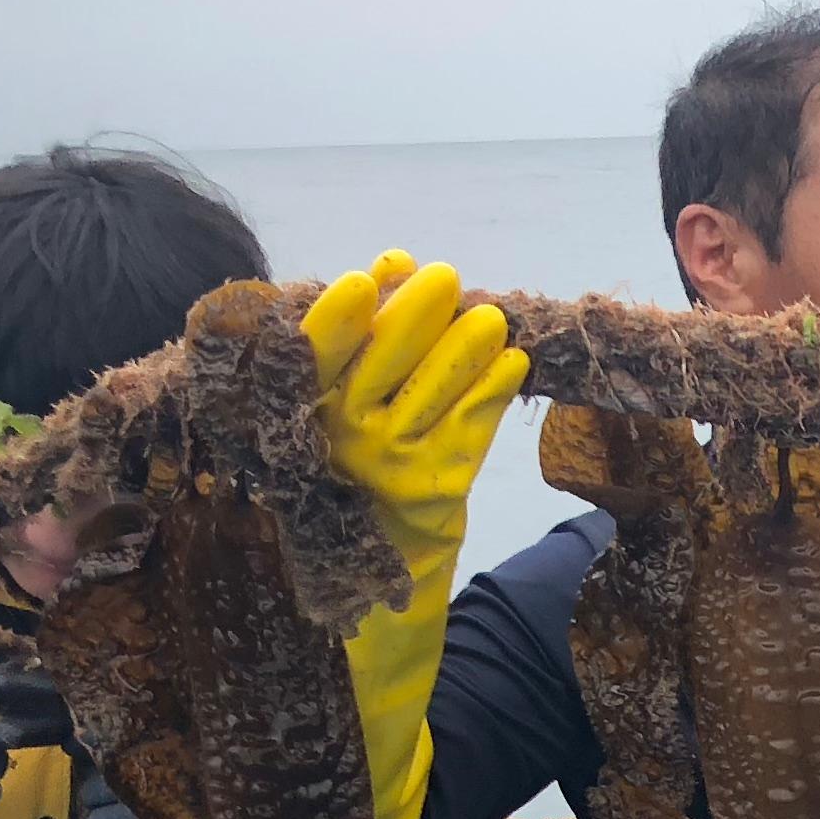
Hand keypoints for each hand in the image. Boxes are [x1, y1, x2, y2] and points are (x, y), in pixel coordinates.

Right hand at [303, 253, 528, 575]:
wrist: (386, 555)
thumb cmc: (362, 457)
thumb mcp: (342, 399)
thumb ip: (364, 333)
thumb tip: (396, 264)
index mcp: (306, 408)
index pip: (313, 356)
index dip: (337, 319)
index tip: (364, 279)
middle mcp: (342, 438)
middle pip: (382, 365)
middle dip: (417, 315)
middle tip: (446, 276)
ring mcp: (391, 464)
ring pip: (434, 391)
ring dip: (466, 348)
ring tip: (492, 318)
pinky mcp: (438, 486)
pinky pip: (472, 426)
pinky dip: (495, 390)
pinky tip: (513, 363)